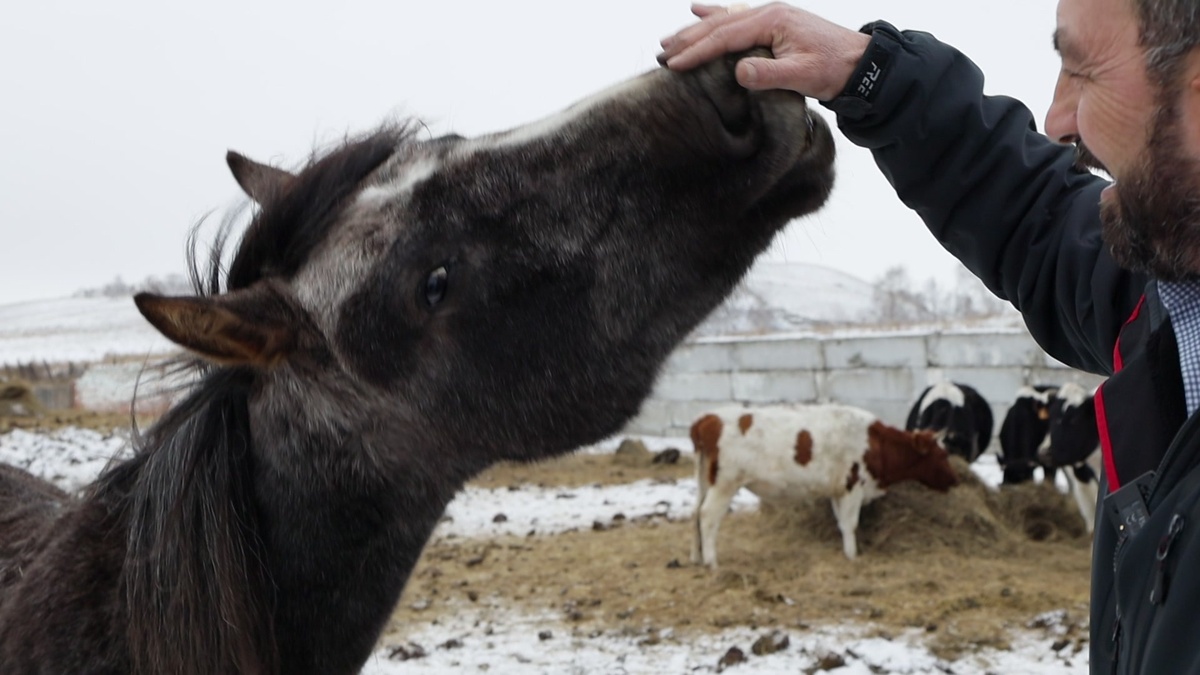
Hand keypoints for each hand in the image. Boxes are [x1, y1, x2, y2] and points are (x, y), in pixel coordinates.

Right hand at [658, 2, 870, 100]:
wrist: (859, 63)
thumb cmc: (834, 69)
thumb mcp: (803, 75)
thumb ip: (769, 74)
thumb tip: (738, 72)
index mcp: (772, 21)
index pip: (725, 37)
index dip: (697, 51)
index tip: (673, 64)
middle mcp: (768, 13)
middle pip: (719, 25)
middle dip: (688, 39)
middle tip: (661, 53)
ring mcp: (770, 16)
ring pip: (724, 21)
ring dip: (696, 30)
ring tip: (670, 39)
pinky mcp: (773, 24)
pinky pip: (736, 18)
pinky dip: (715, 15)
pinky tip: (700, 10)